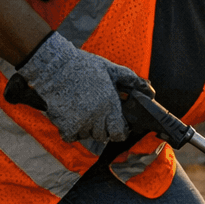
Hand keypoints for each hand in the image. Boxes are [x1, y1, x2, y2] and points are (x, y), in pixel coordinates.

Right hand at [16, 32, 149, 142]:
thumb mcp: (111, 70)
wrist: (55, 67)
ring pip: (87, 135)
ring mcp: (80, 122)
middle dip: (103, 128)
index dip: (120, 132)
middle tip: (99, 116)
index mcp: (110, 105)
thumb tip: (150, 90)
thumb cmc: (84, 67)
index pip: (119, 133)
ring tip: (84, 113)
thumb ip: (131, 80)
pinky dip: (72, 131)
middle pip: (103, 135)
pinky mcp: (64, 124)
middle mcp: (96, 116)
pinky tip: (73, 117)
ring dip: (87, 129)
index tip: (119, 127)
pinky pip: (71, 136)